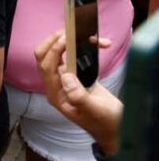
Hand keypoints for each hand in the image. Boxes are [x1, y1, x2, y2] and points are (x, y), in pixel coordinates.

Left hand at [34, 31, 122, 154]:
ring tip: (88, 36)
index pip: (46, 68)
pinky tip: (97, 43)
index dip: (53, 51)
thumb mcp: (94, 111)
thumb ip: (79, 96)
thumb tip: (65, 76)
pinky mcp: (76, 75)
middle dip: (54, 41)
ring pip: (58, 54)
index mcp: (56, 95)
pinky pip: (72, 57)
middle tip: (71, 32)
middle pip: (45, 57)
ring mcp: (65, 80)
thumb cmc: (105, 123)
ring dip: (69, 42)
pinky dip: (82, 47)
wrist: (115, 129)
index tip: (66, 39)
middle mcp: (57, 86)